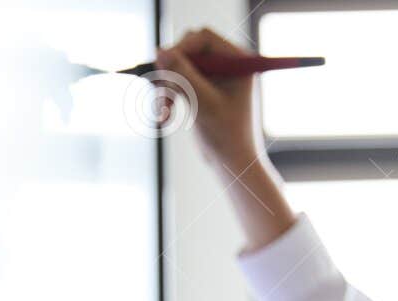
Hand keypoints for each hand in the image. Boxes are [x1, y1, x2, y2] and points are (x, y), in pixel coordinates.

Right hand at [152, 28, 261, 175]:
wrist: (232, 165)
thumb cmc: (227, 137)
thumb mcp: (204, 103)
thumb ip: (184, 75)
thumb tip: (160, 50)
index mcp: (238, 62)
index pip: (203, 39)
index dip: (181, 49)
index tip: (163, 65)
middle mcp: (226, 64)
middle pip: (187, 51)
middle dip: (172, 75)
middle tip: (163, 98)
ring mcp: (212, 75)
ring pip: (177, 67)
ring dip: (166, 89)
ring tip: (163, 114)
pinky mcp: (201, 88)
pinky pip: (176, 81)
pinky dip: (168, 97)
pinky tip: (164, 117)